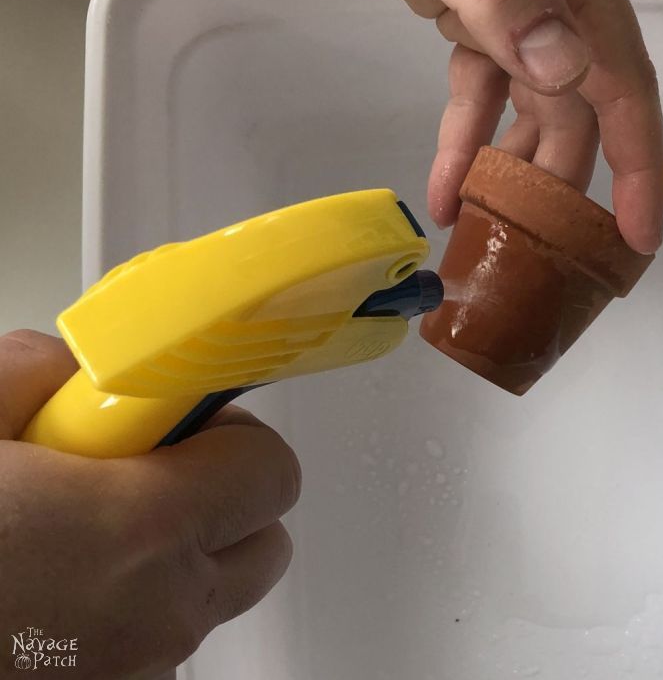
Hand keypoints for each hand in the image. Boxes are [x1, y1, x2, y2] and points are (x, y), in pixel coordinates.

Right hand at [0, 330, 299, 678]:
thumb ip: (36, 367)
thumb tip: (76, 369)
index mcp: (142, 532)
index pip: (271, 470)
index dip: (232, 433)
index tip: (185, 419)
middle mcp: (159, 614)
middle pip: (260, 536)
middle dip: (220, 491)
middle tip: (144, 466)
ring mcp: (139, 671)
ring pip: (215, 588)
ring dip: (180, 548)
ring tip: (91, 526)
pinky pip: (164, 634)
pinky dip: (142, 599)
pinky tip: (65, 582)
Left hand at [290, 0, 662, 252]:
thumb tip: (565, 67)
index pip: (619, 73)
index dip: (638, 161)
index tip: (638, 235)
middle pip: (582, 105)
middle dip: (570, 184)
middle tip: (548, 257)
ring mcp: (515, 3)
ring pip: (536, 106)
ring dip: (515, 172)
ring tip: (487, 234)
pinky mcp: (474, 14)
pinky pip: (481, 91)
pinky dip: (467, 141)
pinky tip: (445, 187)